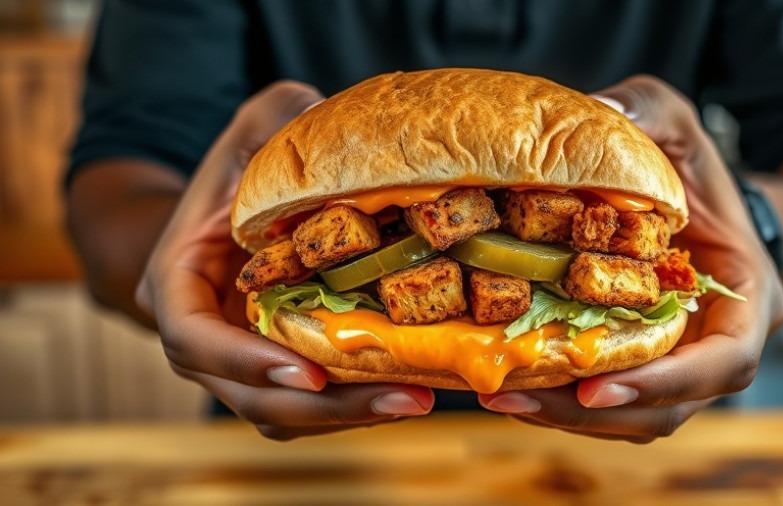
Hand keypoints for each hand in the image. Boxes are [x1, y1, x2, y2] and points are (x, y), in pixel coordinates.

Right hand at [136, 81, 433, 439]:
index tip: (310, 370)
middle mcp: (202, 339)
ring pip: (285, 413)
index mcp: (177, 286)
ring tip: (418, 399)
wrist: (225, 215)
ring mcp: (241, 362)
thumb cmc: (235, 171)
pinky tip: (408, 389)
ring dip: (349, 415)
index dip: (245, 361)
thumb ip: (278, 120)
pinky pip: (312, 404)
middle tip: (402, 397)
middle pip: (250, 395)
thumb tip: (330, 119)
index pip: (193, 340)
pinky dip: (354, 404)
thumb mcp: (251, 129)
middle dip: (324, 406)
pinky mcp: (281, 368)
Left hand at [478, 75, 782, 442]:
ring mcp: (674, 364)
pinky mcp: (636, 367)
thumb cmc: (698, 174)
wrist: (703, 210)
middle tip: (516, 398)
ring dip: (565, 415)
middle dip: (590, 411)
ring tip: (498, 395)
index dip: (666, 382)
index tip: (597, 386)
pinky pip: (603, 398)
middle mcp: (712, 346)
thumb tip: (598, 110)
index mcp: (744, 302)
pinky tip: (510, 383)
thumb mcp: (681, 129)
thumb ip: (651, 112)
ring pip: (629, 416)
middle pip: (665, 408)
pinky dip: (560, 399)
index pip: (723, 362)